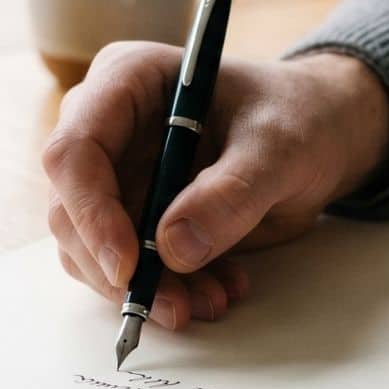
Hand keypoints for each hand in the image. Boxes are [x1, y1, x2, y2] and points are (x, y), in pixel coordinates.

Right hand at [42, 43, 388, 327]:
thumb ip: (232, 192)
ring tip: (212, 301)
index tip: (129, 267)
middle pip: (71, 210)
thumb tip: (173, 248)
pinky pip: (126, 268)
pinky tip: (217, 289)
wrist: (317, 136)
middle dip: (121, 269)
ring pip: (92, 250)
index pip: (74, 150)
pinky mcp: (133, 216)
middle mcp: (106, 127)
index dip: (91, 212)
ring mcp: (115, 175)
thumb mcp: (280, 148)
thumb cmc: (297, 118)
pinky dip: (165, 291)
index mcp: (126, 80)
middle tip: (177, 307)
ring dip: (145, 289)